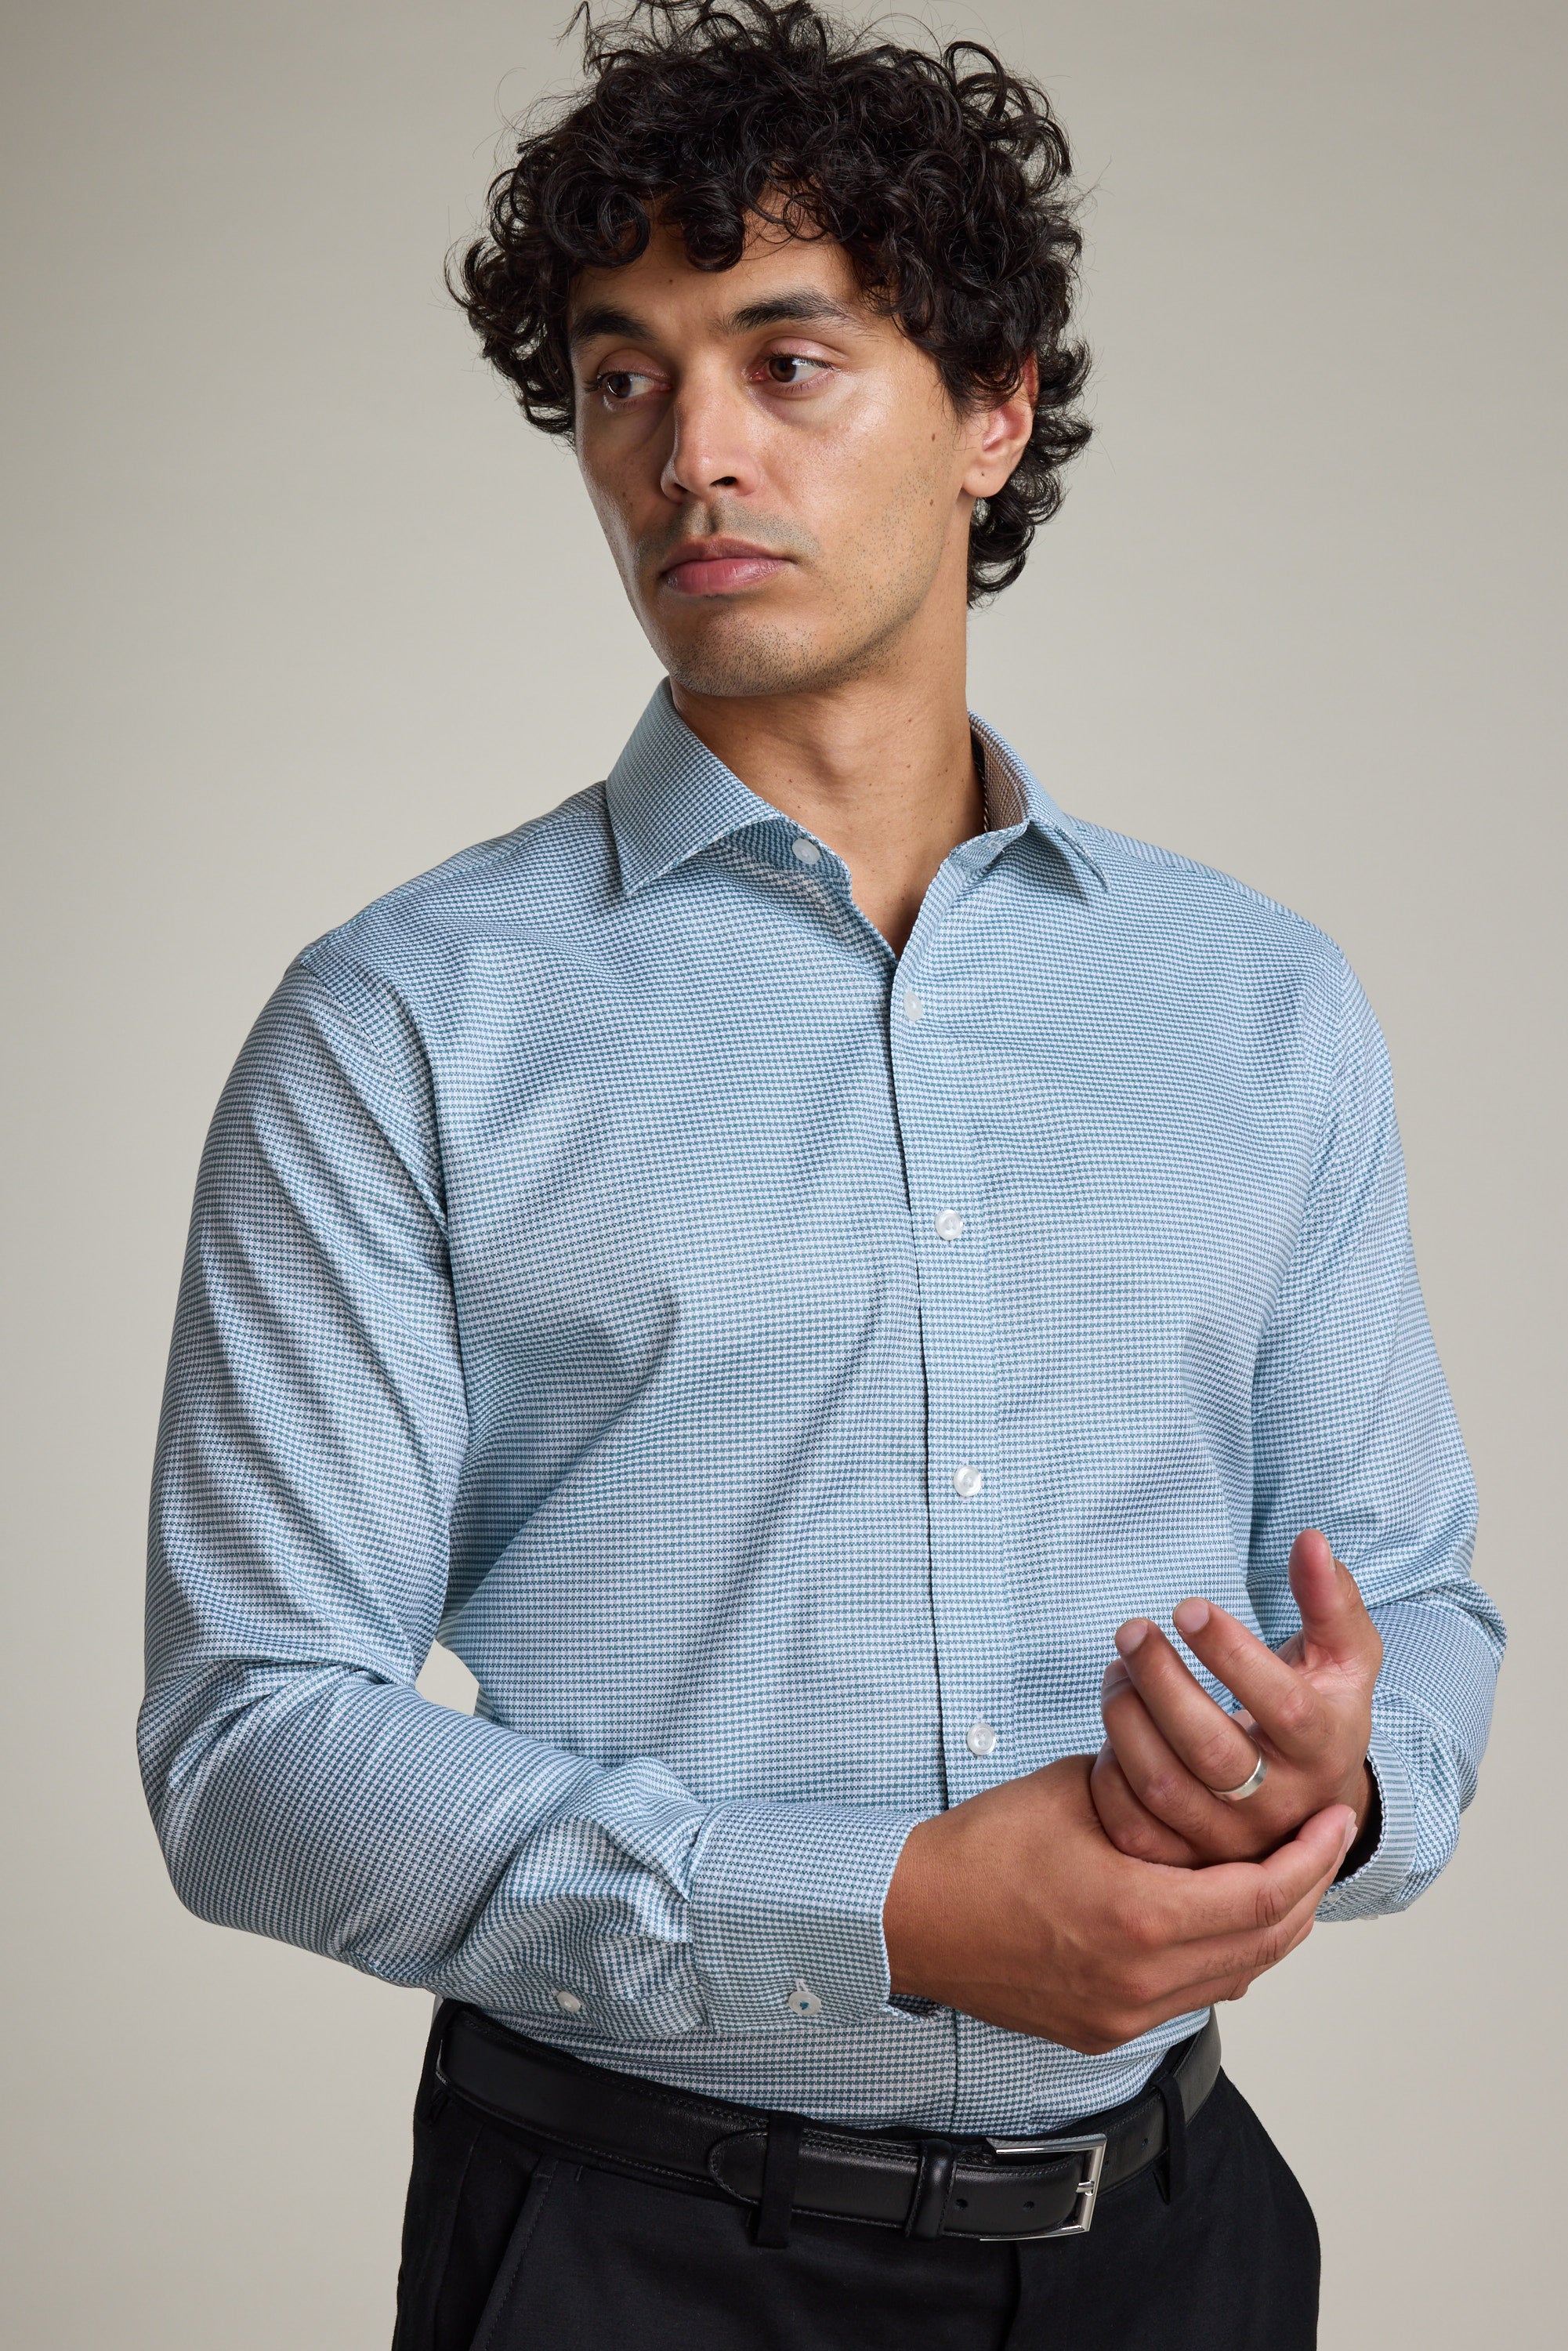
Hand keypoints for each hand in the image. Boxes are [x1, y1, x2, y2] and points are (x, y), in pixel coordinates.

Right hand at [882, 1752, 1356, 2054]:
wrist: (914, 1915)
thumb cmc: (984, 1848)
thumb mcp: (1080, 1792)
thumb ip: (1152, 1795)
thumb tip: (1200, 1786)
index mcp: (1142, 1917)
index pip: (1265, 1896)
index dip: (1313, 1858)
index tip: (1337, 1820)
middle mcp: (1144, 1980)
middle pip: (1266, 1944)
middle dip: (1307, 1890)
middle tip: (1325, 1843)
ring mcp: (1126, 2013)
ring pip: (1237, 1976)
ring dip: (1272, 1927)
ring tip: (1289, 1875)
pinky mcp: (1104, 2029)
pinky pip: (1193, 1996)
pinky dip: (1225, 1955)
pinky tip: (1224, 1916)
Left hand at [1090, 1529, 1380, 1867]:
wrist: (1313, 1799)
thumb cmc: (1321, 1707)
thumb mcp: (1344, 1653)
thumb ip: (1330, 1598)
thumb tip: (1311, 1540)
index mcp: (1326, 1748)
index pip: (1282, 1706)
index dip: (1232, 1656)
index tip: (1187, 1607)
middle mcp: (1282, 1806)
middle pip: (1212, 1751)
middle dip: (1162, 1682)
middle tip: (1132, 1630)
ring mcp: (1233, 1843)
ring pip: (1165, 1788)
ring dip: (1126, 1719)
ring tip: (1117, 1667)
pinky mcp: (1187, 1862)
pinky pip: (1133, 1827)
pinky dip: (1109, 1775)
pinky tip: (1112, 1724)